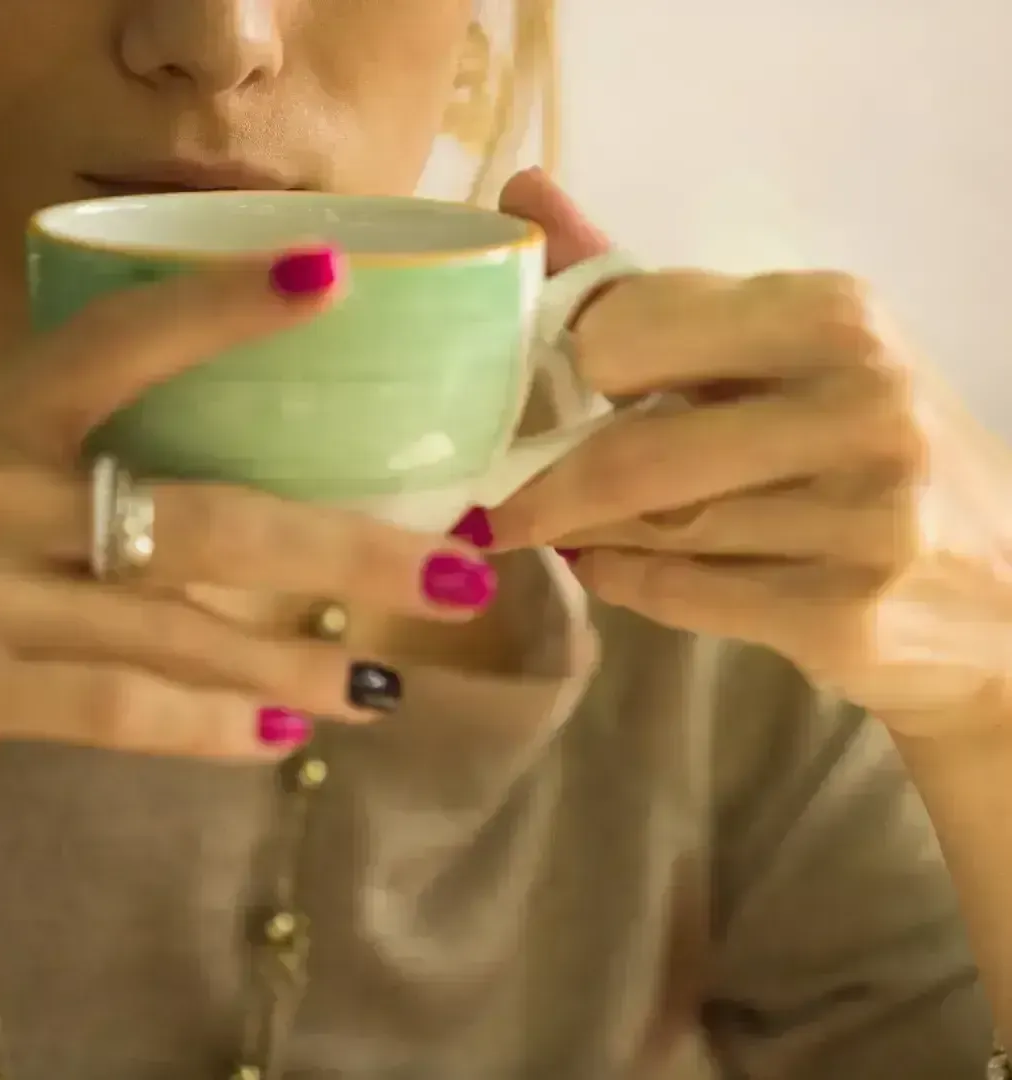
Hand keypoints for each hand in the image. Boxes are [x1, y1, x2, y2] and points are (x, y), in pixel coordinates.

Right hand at [0, 250, 494, 759]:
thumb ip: (70, 435)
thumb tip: (218, 440)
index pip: (118, 341)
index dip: (220, 306)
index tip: (329, 275)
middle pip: (205, 523)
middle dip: (347, 552)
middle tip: (461, 571)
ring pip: (173, 635)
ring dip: (294, 662)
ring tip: (388, 684)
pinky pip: (105, 713)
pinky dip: (197, 731)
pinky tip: (281, 738)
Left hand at [489, 170, 1011, 737]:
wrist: (1000, 586)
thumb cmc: (875, 446)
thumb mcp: (791, 347)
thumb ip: (651, 286)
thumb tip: (521, 194)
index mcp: (836, 319)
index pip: (638, 328)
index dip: (568, 364)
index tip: (535, 389)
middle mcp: (861, 410)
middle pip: (633, 455)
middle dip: (545, 482)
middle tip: (498, 493)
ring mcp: (861, 523)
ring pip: (652, 532)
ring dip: (582, 532)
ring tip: (555, 522)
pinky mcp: (841, 618)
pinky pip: (677, 596)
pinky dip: (618, 580)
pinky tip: (603, 564)